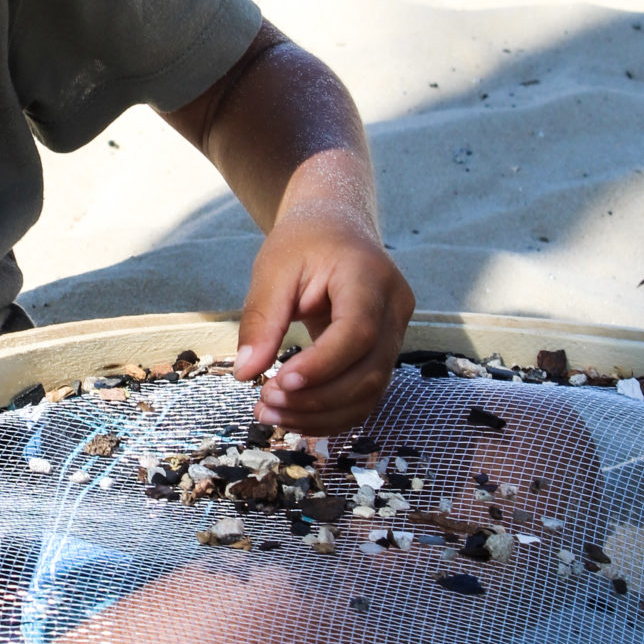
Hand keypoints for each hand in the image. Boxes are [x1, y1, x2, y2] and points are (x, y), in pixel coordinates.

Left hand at [233, 209, 412, 434]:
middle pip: (369, 371)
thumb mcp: (274, 269)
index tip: (279, 382)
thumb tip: (247, 372)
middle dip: (317, 399)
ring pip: (371, 392)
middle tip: (266, 403)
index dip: (322, 365)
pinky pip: (365, 394)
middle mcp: (394, 308)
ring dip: (321, 414)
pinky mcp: (384, 353)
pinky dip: (331, 413)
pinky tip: (294, 415)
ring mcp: (396, 333)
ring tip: (272, 414)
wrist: (336, 228)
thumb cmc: (305, 242)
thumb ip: (262, 320)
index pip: (358, 332)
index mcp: (370, 277)